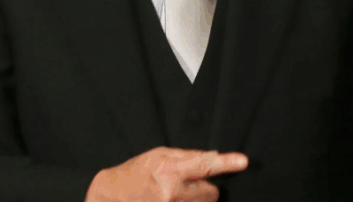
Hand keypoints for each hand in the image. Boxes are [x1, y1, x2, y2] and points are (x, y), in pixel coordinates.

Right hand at [85, 147, 247, 201]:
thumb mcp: (159, 155)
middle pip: (212, 193)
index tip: (242, 162)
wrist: (110, 197)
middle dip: (204, 189)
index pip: (205, 165)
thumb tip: (215, 157)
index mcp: (169, 170)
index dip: (226, 163)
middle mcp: (172, 193)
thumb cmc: (134, 174)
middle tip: (185, 185)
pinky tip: (172, 201)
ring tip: (174, 195)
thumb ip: (189, 157)